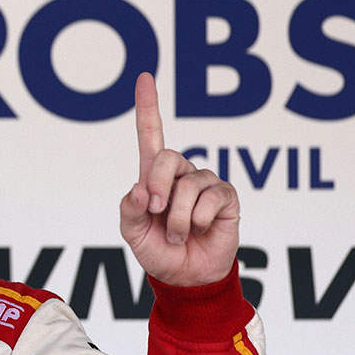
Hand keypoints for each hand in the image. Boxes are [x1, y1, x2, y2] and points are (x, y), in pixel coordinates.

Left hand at [119, 72, 239, 286]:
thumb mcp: (131, 231)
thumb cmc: (157, 250)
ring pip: (188, 186)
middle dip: (157, 186)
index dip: (148, 106)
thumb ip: (128, 209)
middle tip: (154, 211)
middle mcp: (181, 173)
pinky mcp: (226, 197)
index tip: (144, 77)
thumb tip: (138, 188)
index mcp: (153, 175)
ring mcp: (205, 183)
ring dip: (177, 217)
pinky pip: (211, 199)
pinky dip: (198, 220)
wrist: (185, 277)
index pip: (150, 134)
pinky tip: (200, 230)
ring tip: (178, 233)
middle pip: (167, 157)